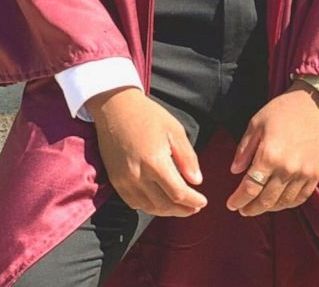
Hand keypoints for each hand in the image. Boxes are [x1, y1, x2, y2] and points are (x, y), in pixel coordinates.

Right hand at [87, 86, 207, 217]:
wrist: (115, 107)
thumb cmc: (147, 115)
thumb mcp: (174, 130)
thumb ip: (187, 158)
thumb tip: (197, 181)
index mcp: (155, 162)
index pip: (178, 193)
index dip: (193, 201)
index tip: (203, 201)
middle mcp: (138, 175)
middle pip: (164, 205)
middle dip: (183, 210)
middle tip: (195, 208)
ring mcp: (124, 180)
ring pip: (149, 207)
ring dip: (167, 211)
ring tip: (180, 208)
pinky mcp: (115, 181)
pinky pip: (133, 203)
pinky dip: (149, 207)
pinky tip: (159, 202)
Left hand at [226, 80, 318, 216]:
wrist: (317, 102)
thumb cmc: (284, 109)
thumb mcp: (257, 122)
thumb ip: (244, 148)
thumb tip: (235, 171)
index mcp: (269, 155)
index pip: (249, 188)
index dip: (238, 199)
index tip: (231, 204)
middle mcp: (286, 169)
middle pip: (265, 200)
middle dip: (251, 208)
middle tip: (243, 210)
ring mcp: (303, 174)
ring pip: (283, 203)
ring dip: (269, 208)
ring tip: (259, 207)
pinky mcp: (316, 174)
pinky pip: (301, 198)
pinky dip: (288, 204)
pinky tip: (280, 202)